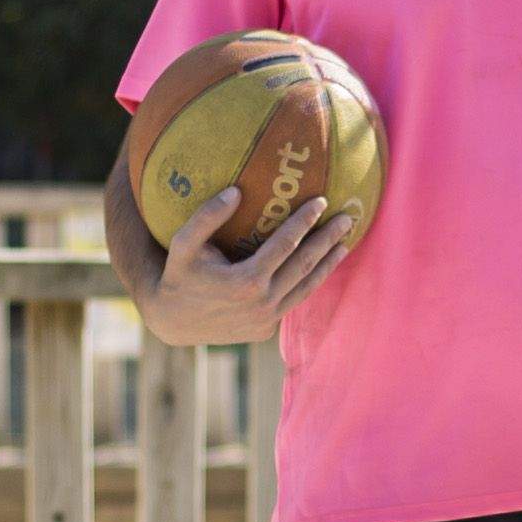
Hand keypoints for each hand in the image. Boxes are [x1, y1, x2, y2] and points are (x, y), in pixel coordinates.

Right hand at [146, 185, 352, 344]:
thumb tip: (235, 191)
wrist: (172, 321)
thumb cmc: (179, 275)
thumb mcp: (183, 244)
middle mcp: (262, 304)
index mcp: (246, 282)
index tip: (321, 201)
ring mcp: (266, 321)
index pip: (285, 245)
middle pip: (304, 266)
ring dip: (327, 265)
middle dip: (328, 240)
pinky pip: (292, 302)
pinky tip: (318, 267)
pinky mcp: (266, 331)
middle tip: (348, 218)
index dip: (305, 221)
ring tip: (344, 244)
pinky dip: (308, 283)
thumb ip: (206, 217)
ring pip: (305, 288)